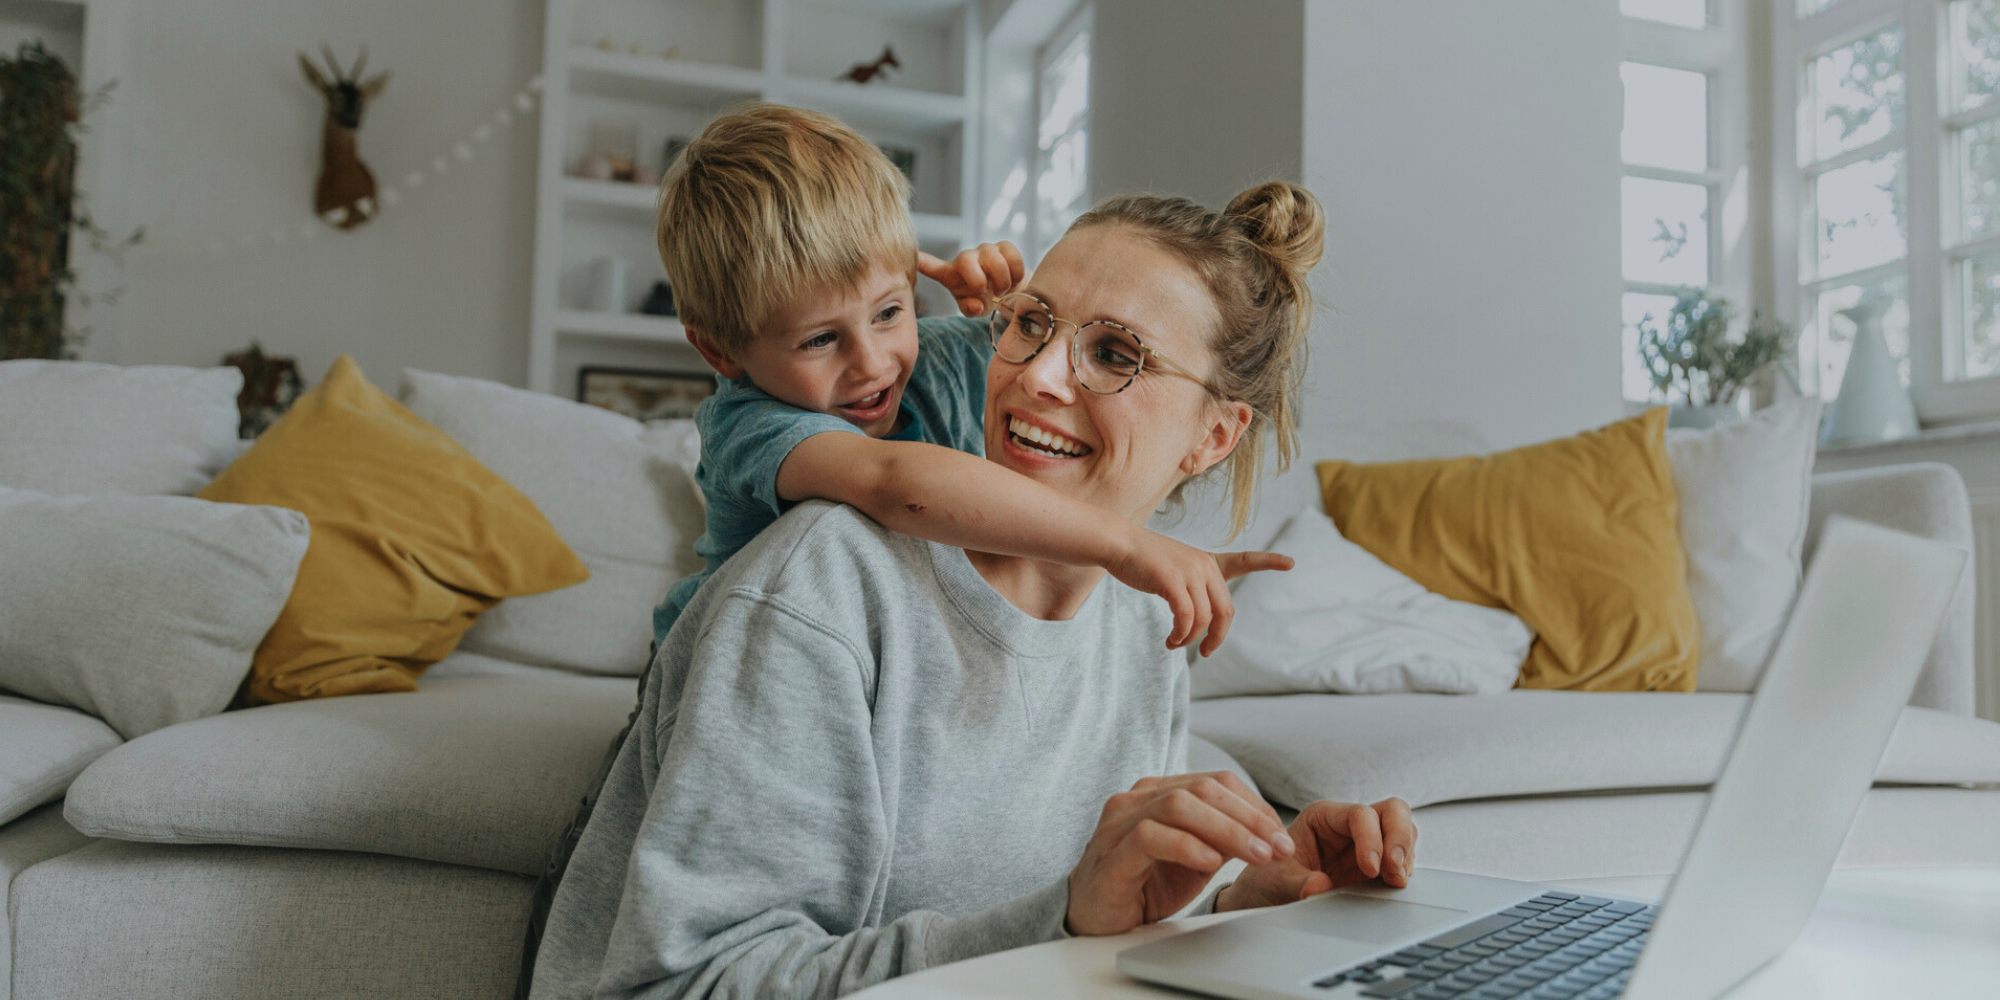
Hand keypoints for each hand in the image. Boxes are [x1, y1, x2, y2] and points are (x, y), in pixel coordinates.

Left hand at [917, 241, 1026, 315]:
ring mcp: (985, 250)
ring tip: (1003, 290)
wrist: (1010, 292)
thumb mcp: (974, 309)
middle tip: (990, 293)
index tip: (915, 258)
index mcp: (952, 274)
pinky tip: (1014, 280)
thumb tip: (975, 303)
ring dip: (1003, 281)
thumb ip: (970, 309)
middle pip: (966, 261)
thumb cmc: (985, 299)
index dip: (924, 262)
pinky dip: (1016, 274)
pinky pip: (1012, 256)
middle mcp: (966, 258)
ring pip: (995, 260)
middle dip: (979, 281)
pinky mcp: (1004, 246)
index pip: (933, 267)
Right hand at [1067, 772, 1292, 936]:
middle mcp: (1137, 799)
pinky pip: (1150, 837)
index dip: (1254, 805)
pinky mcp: (1111, 854)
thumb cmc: (1143, 884)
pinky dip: (1187, 846)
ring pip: (1178, 805)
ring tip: (1256, 855)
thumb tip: (1267, 832)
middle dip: (1249, 817)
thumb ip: (1222, 838)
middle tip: (1278, 848)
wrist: (1094, 917)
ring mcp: (1119, 823)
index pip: (1216, 781)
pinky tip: (1211, 863)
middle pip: (1202, 788)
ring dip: (1227, 830)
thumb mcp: (1194, 858)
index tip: (1281, 835)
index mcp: (1158, 792)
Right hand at [1107, 526, 1293, 655]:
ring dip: (1190, 639)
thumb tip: (1195, 626)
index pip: (1243, 560)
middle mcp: (1203, 566)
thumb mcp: (1174, 571)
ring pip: (1203, 619)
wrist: (1119, 543)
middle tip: (1206, 653)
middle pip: (1225, 611)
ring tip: (1174, 643)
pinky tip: (1171, 640)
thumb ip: (1191, 592)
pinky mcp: (1172, 581)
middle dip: (1217, 637)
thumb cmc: (1142, 560)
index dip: (1268, 562)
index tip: (1290, 562)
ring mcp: (1189, 572)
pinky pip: (1185, 618)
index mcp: (1207, 562)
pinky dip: (1181, 635)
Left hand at [1216, 798, 1416, 912]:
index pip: (1360, 814)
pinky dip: (1404, 869)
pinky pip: (1402, 857)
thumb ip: (1297, 883)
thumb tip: (1319, 887)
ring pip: (1404, 830)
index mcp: (1323, 817)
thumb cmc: (1268, 879)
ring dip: (1405, 854)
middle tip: (1395, 871)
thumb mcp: (1276, 882)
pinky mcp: (1376, 864)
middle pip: (1393, 811)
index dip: (1371, 839)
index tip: (1370, 869)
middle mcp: (1348, 824)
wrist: (1268, 898)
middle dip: (1400, 838)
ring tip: (1395, 881)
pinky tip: (1394, 884)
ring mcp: (1366, 842)